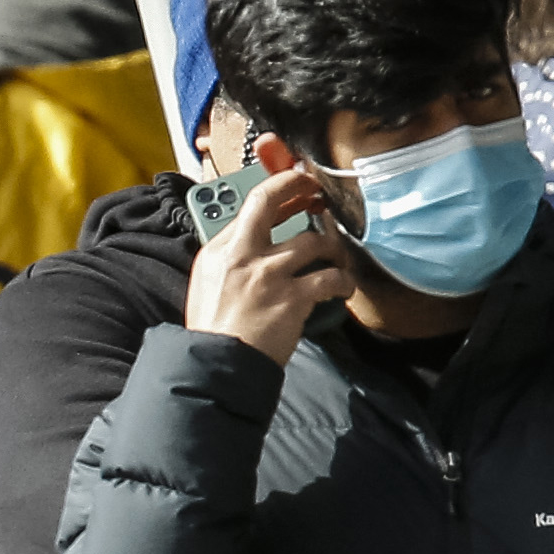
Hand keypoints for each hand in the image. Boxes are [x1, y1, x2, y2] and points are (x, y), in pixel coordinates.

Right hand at [184, 150, 361, 362]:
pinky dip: (343, 281)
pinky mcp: (291, 298)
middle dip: (297, 185)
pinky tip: (344, 287)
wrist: (217, 367)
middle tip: (316, 190)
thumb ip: (232, 261)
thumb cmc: (216, 332)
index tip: (294, 189)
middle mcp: (241, 255)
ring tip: (337, 256)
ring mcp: (268, 275)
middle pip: (269, 202)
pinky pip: (330, 279)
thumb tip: (259, 243)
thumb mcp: (209, 286)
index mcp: (218, 252)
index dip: (277, 192)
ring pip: (312, 241)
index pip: (248, 207)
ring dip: (331, 247)